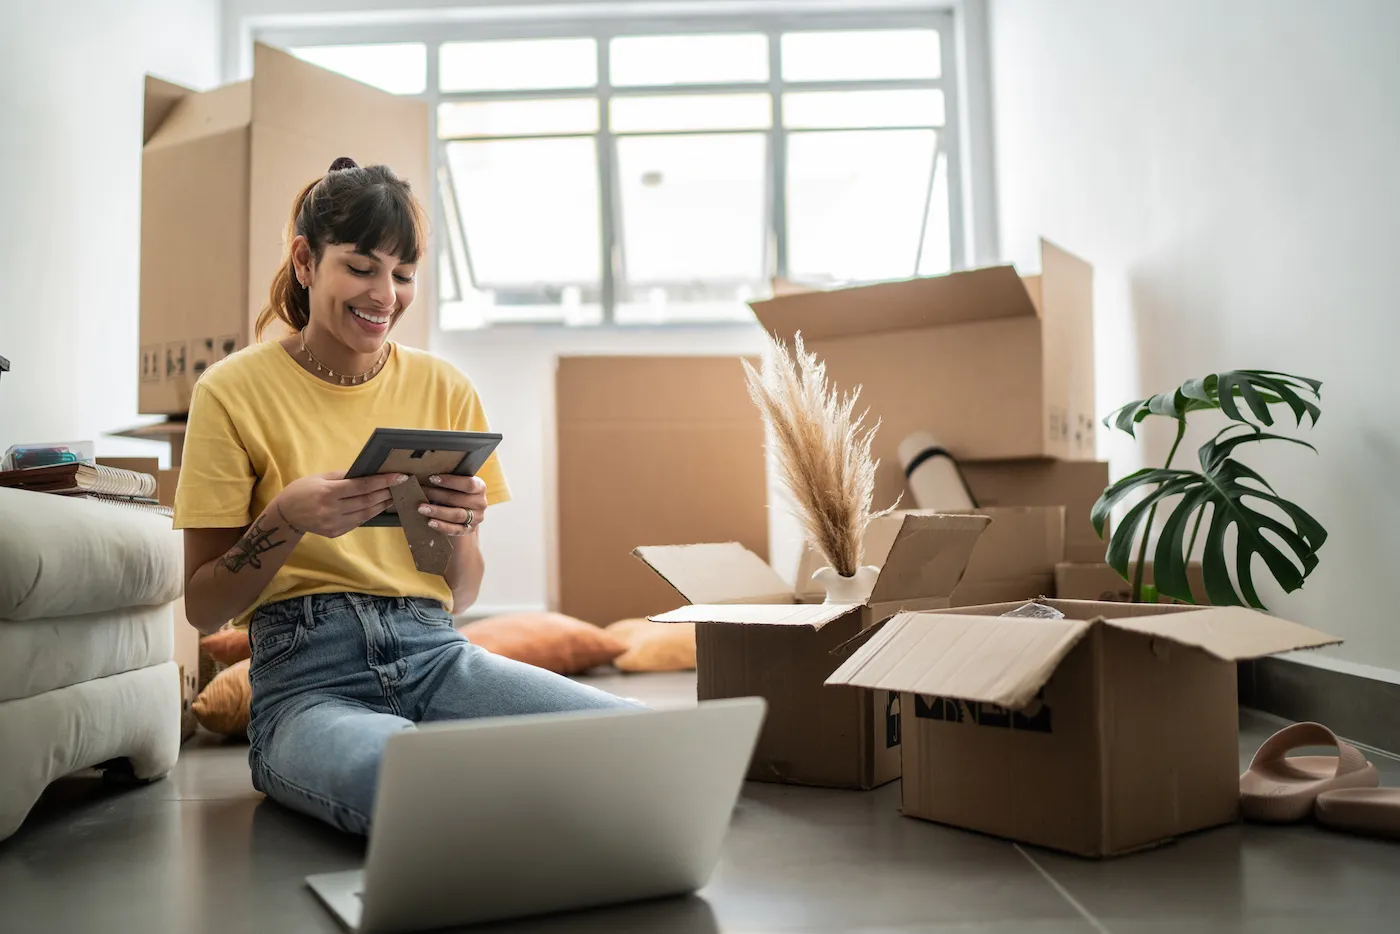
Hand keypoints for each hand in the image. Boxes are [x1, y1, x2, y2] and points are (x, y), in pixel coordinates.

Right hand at [274, 471, 407, 538]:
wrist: (285, 515)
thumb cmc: (302, 490)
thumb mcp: (320, 477)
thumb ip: (344, 476)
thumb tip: (368, 473)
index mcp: (328, 492)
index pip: (361, 486)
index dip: (382, 481)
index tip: (399, 476)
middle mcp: (331, 510)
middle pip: (367, 501)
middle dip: (387, 493)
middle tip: (402, 486)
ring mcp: (334, 524)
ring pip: (366, 514)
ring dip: (382, 505)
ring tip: (394, 496)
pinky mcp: (335, 533)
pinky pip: (358, 522)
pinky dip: (370, 513)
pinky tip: (379, 506)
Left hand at [420, 474, 487, 536]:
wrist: (466, 513)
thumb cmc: (457, 494)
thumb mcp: (457, 485)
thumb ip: (446, 481)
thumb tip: (419, 475)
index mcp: (480, 487)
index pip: (468, 484)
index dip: (450, 481)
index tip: (432, 478)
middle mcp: (481, 503)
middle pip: (458, 499)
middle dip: (437, 495)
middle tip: (420, 491)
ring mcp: (477, 518)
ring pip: (457, 515)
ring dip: (437, 511)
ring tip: (421, 508)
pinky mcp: (469, 530)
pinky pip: (455, 529)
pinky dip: (442, 526)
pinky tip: (430, 522)